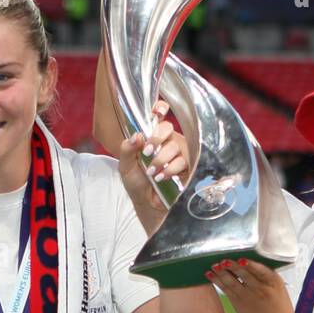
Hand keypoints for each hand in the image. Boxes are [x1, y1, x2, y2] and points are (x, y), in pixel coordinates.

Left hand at [118, 99, 188, 229]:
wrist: (147, 203)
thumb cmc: (136, 183)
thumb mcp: (125, 166)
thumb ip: (127, 150)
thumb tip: (137, 136)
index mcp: (151, 136)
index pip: (157, 116)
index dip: (159, 109)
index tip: (157, 111)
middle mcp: (166, 141)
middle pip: (168, 127)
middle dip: (157, 138)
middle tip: (147, 152)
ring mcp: (178, 152)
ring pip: (176, 145)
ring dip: (162, 159)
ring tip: (151, 172)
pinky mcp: (187, 166)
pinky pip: (184, 161)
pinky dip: (171, 169)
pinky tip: (162, 177)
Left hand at [207, 259, 300, 312]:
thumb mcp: (280, 292)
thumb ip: (267, 280)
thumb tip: (250, 267)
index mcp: (274, 280)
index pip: (259, 266)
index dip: (248, 260)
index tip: (240, 255)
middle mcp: (261, 286)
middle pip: (243, 270)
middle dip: (231, 263)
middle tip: (222, 257)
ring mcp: (249, 295)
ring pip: (232, 279)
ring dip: (221, 270)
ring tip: (214, 264)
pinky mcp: (239, 304)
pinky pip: (226, 289)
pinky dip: (217, 281)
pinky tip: (210, 274)